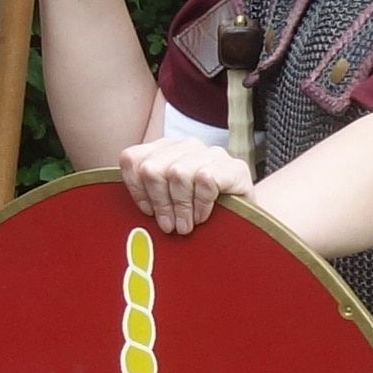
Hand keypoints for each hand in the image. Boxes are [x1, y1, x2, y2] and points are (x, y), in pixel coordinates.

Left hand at [118, 134, 249, 234]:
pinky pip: (205, 181)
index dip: (135, 189)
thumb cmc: (199, 213)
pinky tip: (204, 216)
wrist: (247, 220)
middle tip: (169, 226)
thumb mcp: (167, 204)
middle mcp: (186, 145)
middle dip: (158, 203)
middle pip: (152, 169)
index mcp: (164, 150)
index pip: (132, 159)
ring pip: (177, 174)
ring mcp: (211, 153)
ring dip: (181, 207)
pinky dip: (202, 204)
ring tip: (187, 225)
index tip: (147, 212)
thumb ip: (147, 198)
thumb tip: (125, 216)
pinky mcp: (233, 167)